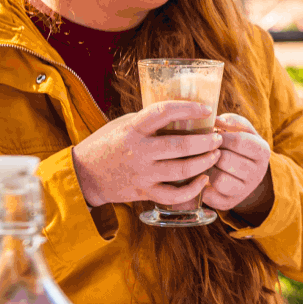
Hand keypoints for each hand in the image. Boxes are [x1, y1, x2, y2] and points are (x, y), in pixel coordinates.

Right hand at [71, 101, 221, 208]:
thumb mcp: (123, 124)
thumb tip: (180, 114)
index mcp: (133, 129)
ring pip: (182, 170)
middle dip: (206, 141)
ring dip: (204, 162)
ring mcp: (142, 173)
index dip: (189, 108)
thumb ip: (148, 121)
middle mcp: (138, 151)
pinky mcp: (143, 192)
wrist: (84, 175)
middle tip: (218, 137)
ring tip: (216, 154)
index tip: (207, 109)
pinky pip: (173, 195)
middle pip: (181, 145)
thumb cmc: (106, 144)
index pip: (164, 112)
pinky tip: (203, 180)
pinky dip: (192, 189)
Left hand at [199, 112, 273, 216]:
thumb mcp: (242, 130)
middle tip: (206, 149)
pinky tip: (202, 178)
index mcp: (262, 151)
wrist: (244, 175)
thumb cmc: (238, 147)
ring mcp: (244, 190)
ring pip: (218, 179)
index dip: (220, 137)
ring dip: (208, 169)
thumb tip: (216, 121)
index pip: (238, 141)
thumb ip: (232, 121)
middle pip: (226, 160)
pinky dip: (202, 186)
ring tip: (206, 163)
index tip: (212, 135)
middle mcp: (257, 173)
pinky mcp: (229, 203)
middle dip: (211, 153)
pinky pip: (210, 195)